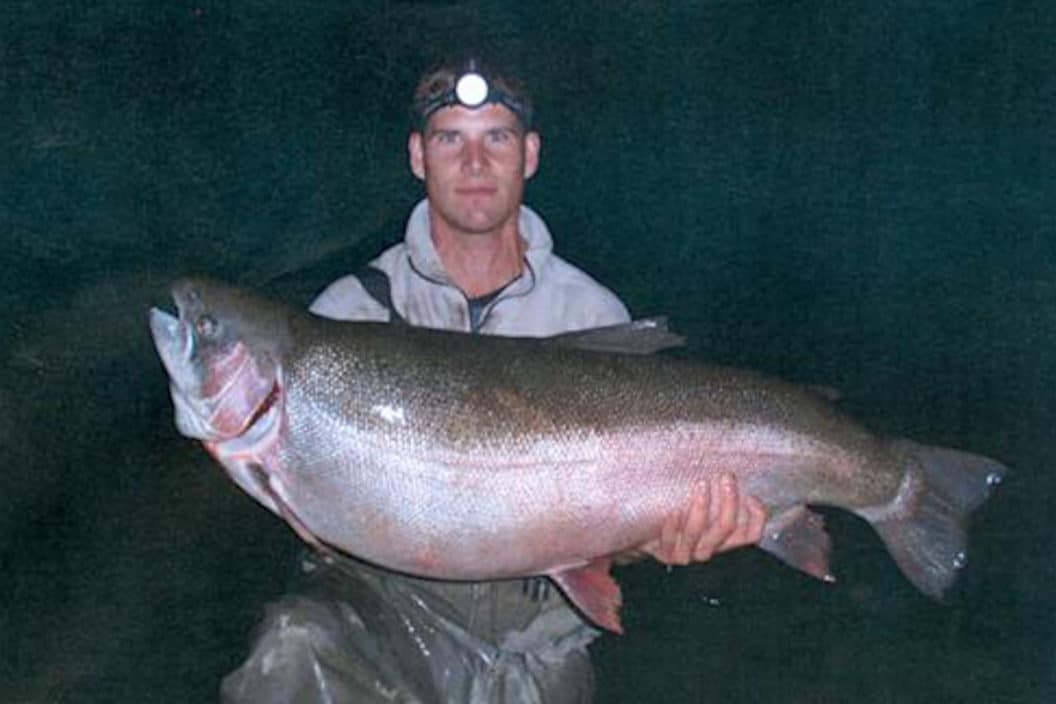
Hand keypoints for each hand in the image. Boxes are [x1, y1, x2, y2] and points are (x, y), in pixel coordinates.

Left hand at [642, 473, 766, 565]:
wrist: (646, 535)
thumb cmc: (679, 512)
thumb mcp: (704, 506)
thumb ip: (718, 494)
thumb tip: (733, 470)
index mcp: (722, 540)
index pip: (750, 536)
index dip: (756, 519)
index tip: (752, 496)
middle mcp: (708, 548)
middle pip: (725, 528)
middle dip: (729, 502)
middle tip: (726, 477)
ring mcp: (687, 554)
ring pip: (698, 534)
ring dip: (701, 509)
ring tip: (701, 485)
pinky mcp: (666, 555)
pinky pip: (671, 541)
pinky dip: (673, 526)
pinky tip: (674, 511)